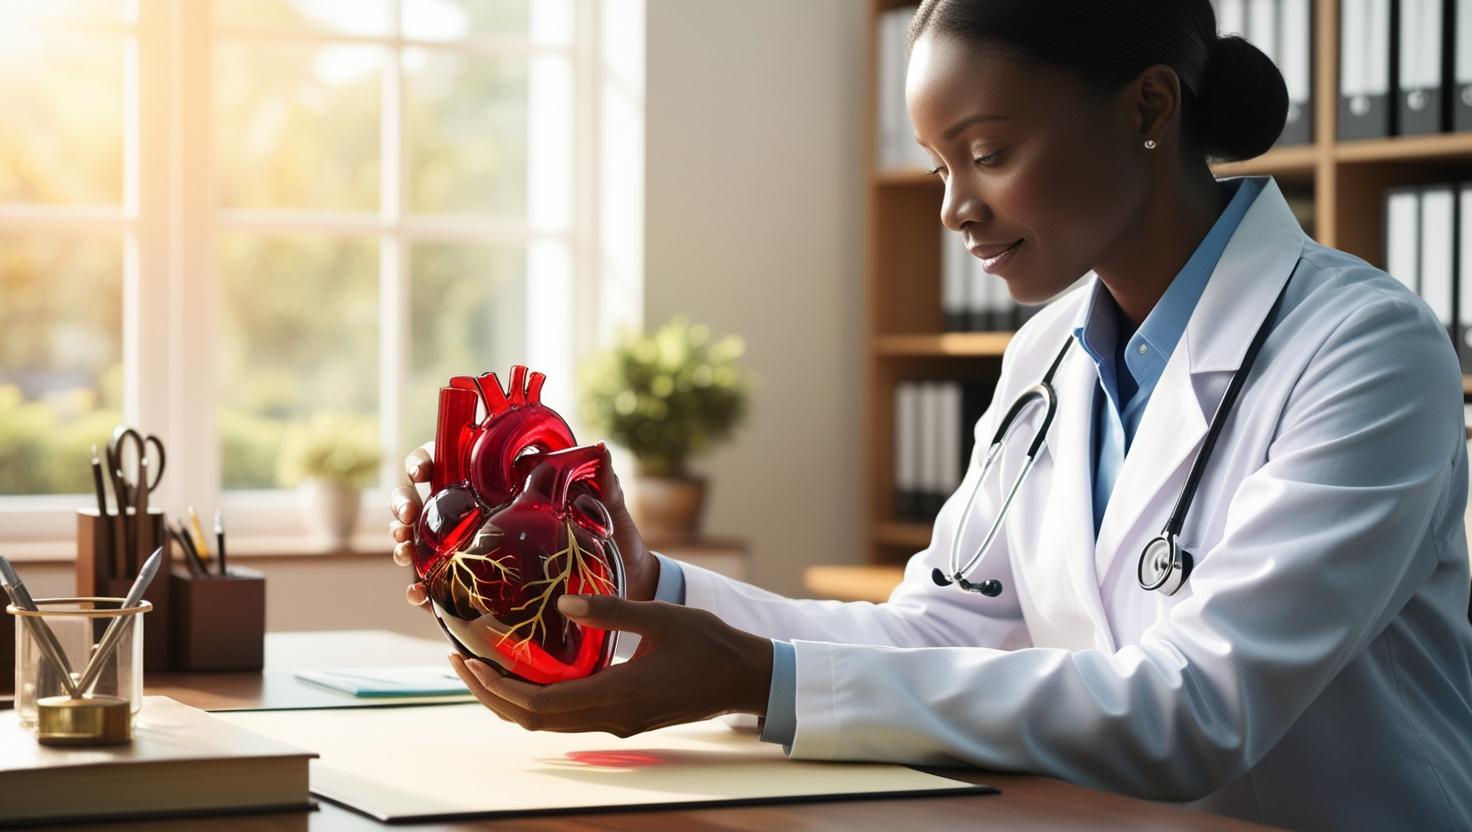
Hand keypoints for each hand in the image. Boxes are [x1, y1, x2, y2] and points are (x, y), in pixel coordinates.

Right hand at [389, 442, 662, 605]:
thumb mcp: (607, 505)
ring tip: (403, 552)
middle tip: (405, 518)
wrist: (623, 580)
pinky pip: (442, 585)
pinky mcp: (481, 583)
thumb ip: (604, 480)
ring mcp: (478, 547)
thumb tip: (601, 449)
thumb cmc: (612, 534)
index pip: (454, 460)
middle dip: (405, 503)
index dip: (428, 459)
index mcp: (507, 482)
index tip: (421, 470)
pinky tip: (418, 596)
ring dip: (404, 543)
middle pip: (428, 499)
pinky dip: (422, 589)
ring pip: (424, 540)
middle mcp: (485, 511)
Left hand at [448, 594, 773, 736]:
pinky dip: (537, 699)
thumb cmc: (709, 643)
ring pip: (547, 723)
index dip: (496, 688)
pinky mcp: (624, 718)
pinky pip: (567, 716)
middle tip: (460, 662)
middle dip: (490, 695)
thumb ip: (612, 610)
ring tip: (484, 666)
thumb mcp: (662, 616)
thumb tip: (562, 601)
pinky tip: (528, 672)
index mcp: (616, 694)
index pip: (538, 705)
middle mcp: (611, 717)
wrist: (745, 679)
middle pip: (532, 721)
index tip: (468, 661)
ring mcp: (617, 722)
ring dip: (511, 700)